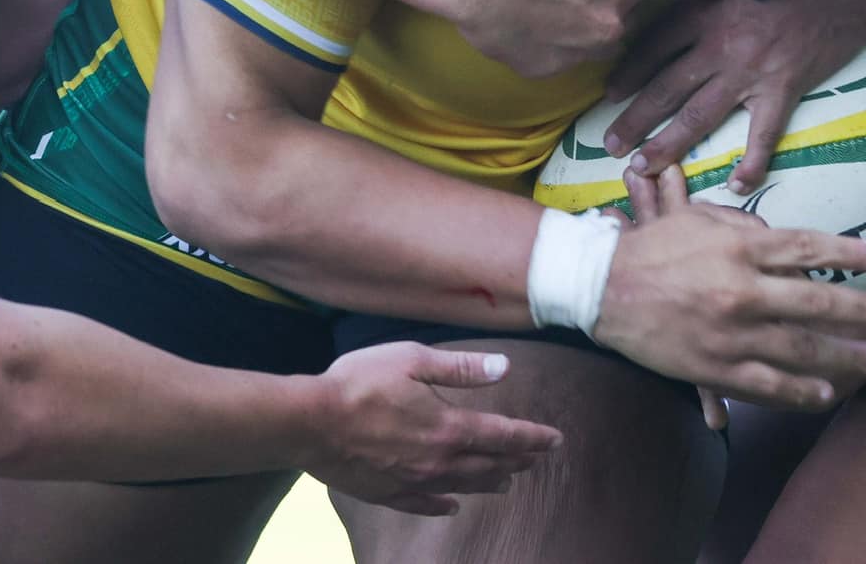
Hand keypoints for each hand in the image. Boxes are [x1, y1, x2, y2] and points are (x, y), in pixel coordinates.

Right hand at [304, 344, 563, 514]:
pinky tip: (451, 507)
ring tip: (507, 483)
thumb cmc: (358, 382)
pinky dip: (443, 506)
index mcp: (448, 426)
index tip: (556, 440)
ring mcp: (413, 480)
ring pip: (463, 487)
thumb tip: (505, 368)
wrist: (309, 421)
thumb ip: (460, 368)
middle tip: (537, 460)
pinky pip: (424, 505)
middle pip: (489, 465)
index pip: (504, 435)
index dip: (533, 438)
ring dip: (490, 483)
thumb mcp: (412, 360)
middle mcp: (438, 460)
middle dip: (518, 462)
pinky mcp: (387, 492)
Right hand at [592, 172, 865, 410]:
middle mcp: (742, 289)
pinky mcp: (714, 366)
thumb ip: (741, 224)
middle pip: (818, 301)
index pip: (808, 247)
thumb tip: (780, 236)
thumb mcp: (695, 219)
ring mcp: (731, 332)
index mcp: (738, 247)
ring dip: (844, 356)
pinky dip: (802, 391)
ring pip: (803, 349)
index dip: (850, 253)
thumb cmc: (649, 248)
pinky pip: (769, 385)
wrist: (599, 287)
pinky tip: (824, 392)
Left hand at [601, 0, 865, 191]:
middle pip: (666, 87)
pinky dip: (751, 161)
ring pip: (699, 114)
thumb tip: (667, 13)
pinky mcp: (785, 87)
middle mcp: (719, 42)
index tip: (608, 93)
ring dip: (668, 144)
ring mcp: (751, 69)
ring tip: (644, 166)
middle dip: (634, 118)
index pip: (653, 46)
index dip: (627, 72)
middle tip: (609, 144)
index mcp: (704, 9)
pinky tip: (737, 184)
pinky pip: (763, 133)